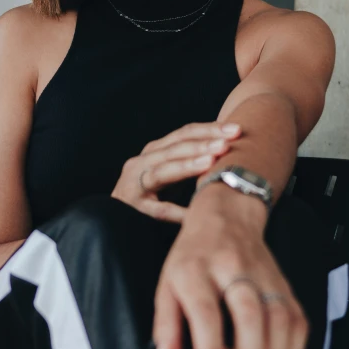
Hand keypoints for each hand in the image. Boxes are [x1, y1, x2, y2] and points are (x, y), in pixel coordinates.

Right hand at [111, 122, 241, 222]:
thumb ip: (190, 162)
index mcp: (153, 151)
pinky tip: (196, 214)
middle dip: (203, 142)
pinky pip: (159, 210)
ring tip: (211, 160)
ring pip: (163, 171)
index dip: (209, 129)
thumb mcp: (168, 173)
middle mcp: (141, 162)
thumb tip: (229, 151)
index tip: (237, 129)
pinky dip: (177, 212)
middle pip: (175, 147)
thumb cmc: (149, 196)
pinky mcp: (132, 208)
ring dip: (188, 165)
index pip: (183, 134)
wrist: (111, 220)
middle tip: (228, 141)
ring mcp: (133, 185)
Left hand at [152, 186, 309, 348]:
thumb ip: (166, 325)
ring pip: (278, 318)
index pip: (205, 312)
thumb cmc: (191, 257)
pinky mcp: (284, 283)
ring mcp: (263, 273)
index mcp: (194, 268)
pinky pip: (296, 319)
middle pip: (249, 314)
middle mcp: (232, 267)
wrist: (227, 214)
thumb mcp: (166, 283)